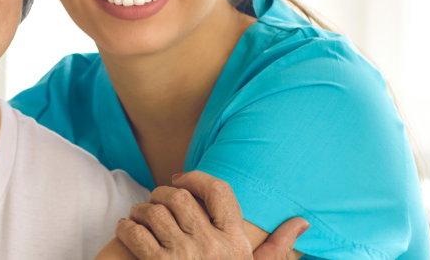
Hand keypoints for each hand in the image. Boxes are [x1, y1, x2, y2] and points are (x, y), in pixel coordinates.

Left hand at [117, 171, 307, 259]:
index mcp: (235, 240)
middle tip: (155, 199)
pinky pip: (135, 233)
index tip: (180, 180)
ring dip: (141, 210)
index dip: (195, 178)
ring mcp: (183, 255)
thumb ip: (277, 247)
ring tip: (139, 215)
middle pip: (180, 197)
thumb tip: (303, 221)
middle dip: (162, 193)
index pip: (218, 190)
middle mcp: (211, 244)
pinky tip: (126, 229)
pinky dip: (126, 227)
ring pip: (154, 212)